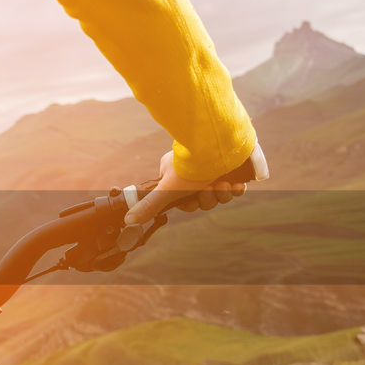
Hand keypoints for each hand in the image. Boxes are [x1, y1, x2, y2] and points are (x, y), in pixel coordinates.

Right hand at [124, 150, 247, 224]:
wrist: (220, 145)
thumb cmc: (191, 166)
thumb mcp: (168, 189)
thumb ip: (150, 206)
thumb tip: (128, 220)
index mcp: (178, 174)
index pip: (184, 200)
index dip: (191, 204)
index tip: (192, 200)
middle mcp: (196, 170)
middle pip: (202, 199)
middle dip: (208, 198)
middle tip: (210, 189)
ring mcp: (216, 169)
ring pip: (219, 194)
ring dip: (222, 194)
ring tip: (223, 183)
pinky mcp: (234, 168)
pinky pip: (236, 187)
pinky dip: (236, 189)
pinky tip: (236, 184)